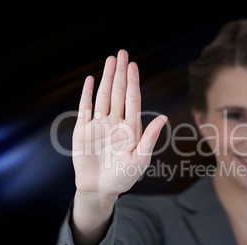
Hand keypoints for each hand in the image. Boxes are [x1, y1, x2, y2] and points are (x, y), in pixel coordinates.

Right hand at [72, 49, 166, 201]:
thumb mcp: (140, 160)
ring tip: (110, 60)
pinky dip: (87, 94)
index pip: (132, 99)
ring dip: (106, 78)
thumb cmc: (123, 177)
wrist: (99, 189)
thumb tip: (164, 117)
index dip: (132, 82)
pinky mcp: (83, 130)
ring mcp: (99, 124)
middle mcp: (115, 122)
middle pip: (118, 92)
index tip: (133, 65)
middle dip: (120, 73)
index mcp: (130, 128)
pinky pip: (85, 108)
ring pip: (103, 96)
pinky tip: (91, 80)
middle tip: (122, 53)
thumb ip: (149, 138)